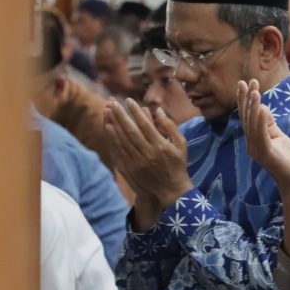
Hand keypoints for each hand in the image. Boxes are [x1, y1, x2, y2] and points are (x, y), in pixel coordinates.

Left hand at [105, 99, 193, 228]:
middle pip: (131, 131)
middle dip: (121, 115)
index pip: (145, 125)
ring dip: (114, 124)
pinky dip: (112, 138)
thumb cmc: (177, 164)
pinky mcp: (129, 169)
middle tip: (113, 102)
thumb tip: (158, 111)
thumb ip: (170, 127)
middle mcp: (148, 154)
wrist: (171, 190)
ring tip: (108, 110)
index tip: (129, 100)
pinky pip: (118, 151)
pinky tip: (108, 127)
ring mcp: (137, 162)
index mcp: (161, 146)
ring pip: (122, 140)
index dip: (136, 112)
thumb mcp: (181, 144)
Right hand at [237, 79, 289, 191]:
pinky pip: (262, 135)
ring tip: (254, 91)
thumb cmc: (289, 160)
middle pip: (246, 118)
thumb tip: (261, 107)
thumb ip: (269, 124)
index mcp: (255, 139)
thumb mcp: (279, 137)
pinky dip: (261, 121)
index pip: (248, 116)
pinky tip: (262, 108)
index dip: (245, 100)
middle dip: (246, 99)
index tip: (245, 83)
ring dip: (253, 107)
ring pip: (253, 125)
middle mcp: (252, 144)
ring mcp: (258, 150)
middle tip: (245, 81)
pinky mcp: (267, 155)